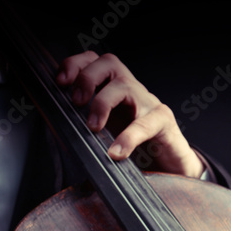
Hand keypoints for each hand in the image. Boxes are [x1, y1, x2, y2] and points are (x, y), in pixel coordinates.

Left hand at [56, 52, 205, 178]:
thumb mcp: (108, 135)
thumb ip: (87, 129)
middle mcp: (132, 91)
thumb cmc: (138, 150)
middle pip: (109, 62)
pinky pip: (145, 123)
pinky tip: (116, 152)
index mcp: (116, 90)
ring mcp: (149, 103)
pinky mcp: (164, 121)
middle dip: (87, 77)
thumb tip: (59, 135)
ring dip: (102, 103)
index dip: (75, 65)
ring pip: (124, 86)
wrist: (172, 168)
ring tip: (93, 127)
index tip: (60, 83)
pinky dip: (128, 137)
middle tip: (76, 102)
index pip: (95, 61)